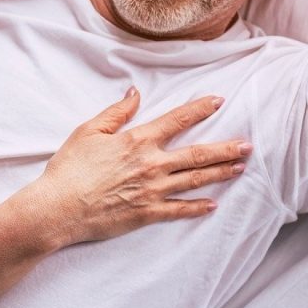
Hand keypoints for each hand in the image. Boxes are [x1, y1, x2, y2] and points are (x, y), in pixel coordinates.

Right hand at [23, 88, 250, 249]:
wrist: (59, 207)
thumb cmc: (70, 168)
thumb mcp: (89, 131)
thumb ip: (116, 112)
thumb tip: (136, 93)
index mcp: (138, 140)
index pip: (177, 120)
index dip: (200, 109)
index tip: (219, 101)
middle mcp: (152, 164)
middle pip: (197, 154)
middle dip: (225, 148)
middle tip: (248, 145)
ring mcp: (152, 190)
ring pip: (195, 180)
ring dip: (220, 173)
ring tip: (239, 168)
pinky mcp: (147, 213)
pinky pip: (179, 210)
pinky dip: (198, 208)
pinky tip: (213, 205)